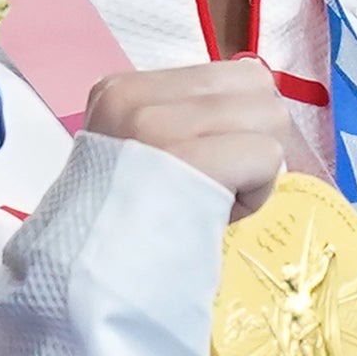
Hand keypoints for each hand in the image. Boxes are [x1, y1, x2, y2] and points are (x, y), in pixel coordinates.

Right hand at [80, 60, 301, 218]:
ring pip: (270, 118)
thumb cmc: (127, 229)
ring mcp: (159, 125)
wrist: (86, 282)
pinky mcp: (188, 159)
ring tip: (213, 200)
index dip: (237, 123)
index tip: (201, 167)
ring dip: (256, 169)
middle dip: (254, 138)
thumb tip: (260, 101)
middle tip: (216, 185)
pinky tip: (218, 216)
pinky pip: (268, 156)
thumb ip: (189, 121)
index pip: (233, 73)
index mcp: (123, 90)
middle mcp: (136, 97)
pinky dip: (256, 194)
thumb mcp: (141, 154)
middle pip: (258, 86)